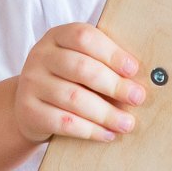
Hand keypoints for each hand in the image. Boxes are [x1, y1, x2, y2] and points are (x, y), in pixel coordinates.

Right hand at [14, 23, 145, 143]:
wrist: (30, 104)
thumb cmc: (67, 78)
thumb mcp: (80, 60)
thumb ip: (104, 61)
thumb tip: (142, 77)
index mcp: (57, 36)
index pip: (84, 37)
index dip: (111, 53)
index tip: (134, 69)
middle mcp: (40, 56)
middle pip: (81, 68)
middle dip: (114, 85)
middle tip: (138, 98)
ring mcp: (31, 83)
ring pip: (74, 98)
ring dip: (106, 113)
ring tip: (127, 123)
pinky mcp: (28, 111)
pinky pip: (63, 122)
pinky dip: (89, 130)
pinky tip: (107, 134)